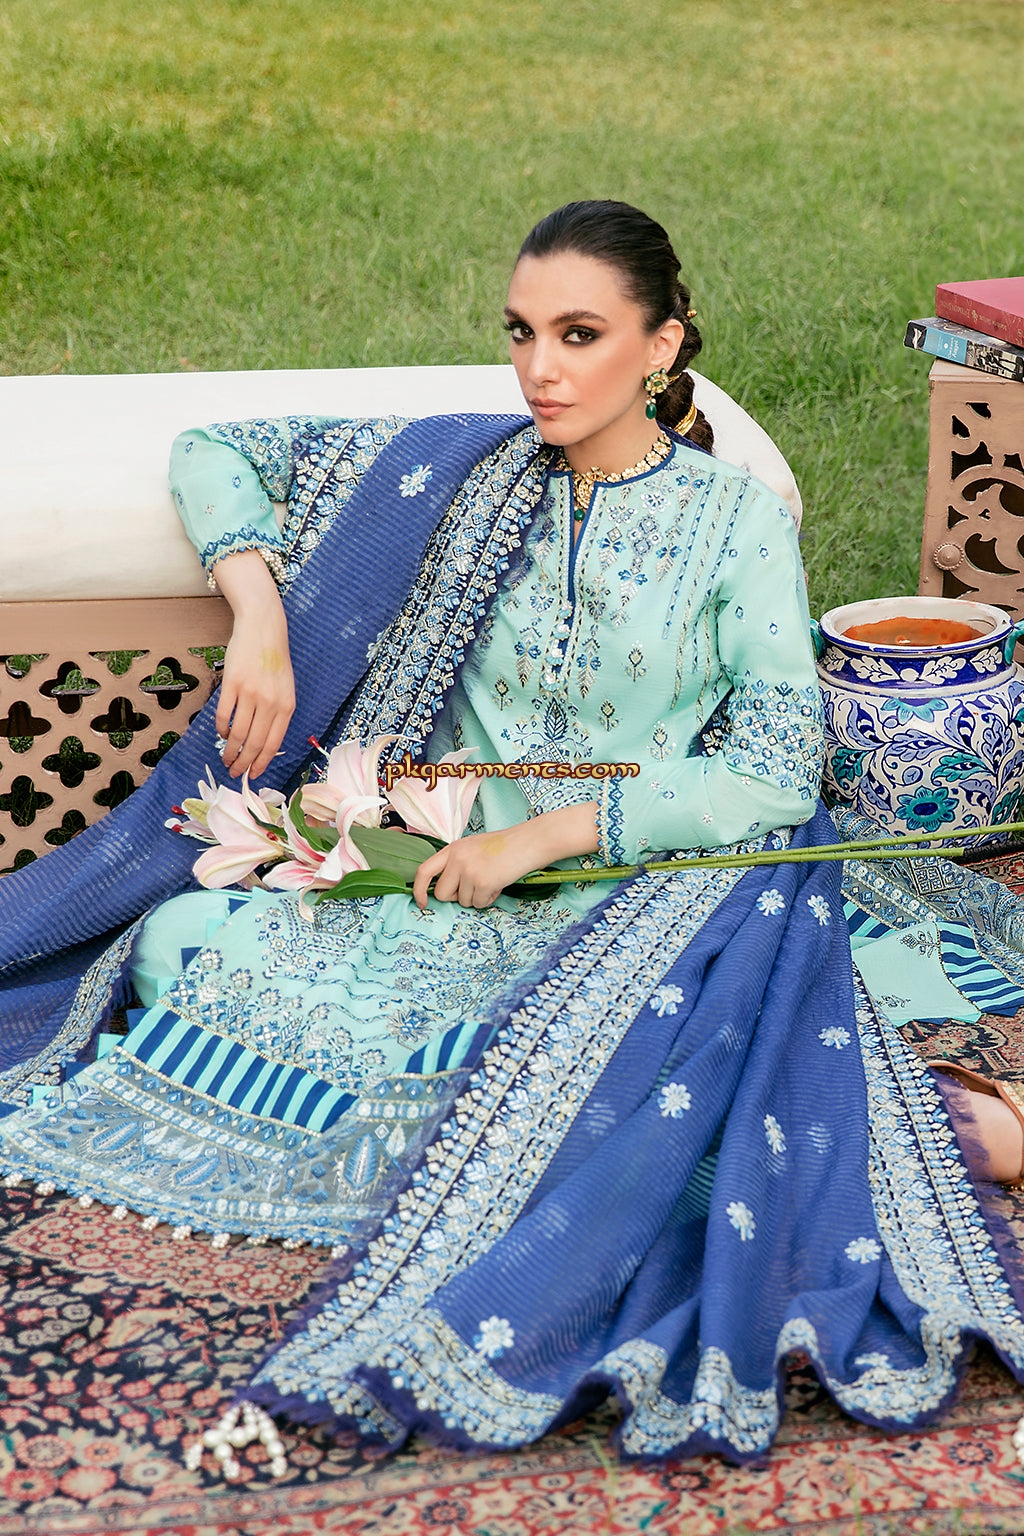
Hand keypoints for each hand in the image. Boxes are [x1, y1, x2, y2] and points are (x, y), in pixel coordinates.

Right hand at [211, 550, 295, 778]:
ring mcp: (251, 694)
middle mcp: (270, 703)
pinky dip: (221, 729)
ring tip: (226, 758)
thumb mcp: (286, 688)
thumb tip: (263, 742)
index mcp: (287, 706)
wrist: (263, 629)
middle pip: (254, 743)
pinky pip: (224, 715)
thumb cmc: (274, 660)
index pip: (273, 743)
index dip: (261, 762)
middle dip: (243, 763)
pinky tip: (222, 734)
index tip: (253, 775)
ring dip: (230, 750)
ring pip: (238, 733)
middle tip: (234, 773)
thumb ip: (278, 713)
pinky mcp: (233, 684)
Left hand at [411, 802, 599, 910]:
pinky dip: (490, 899)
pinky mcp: (482, 883)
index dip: (419, 890)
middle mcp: (457, 859)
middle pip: (442, 894)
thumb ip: (456, 863)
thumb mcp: (473, 848)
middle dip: (457, 897)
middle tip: (474, 887)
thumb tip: (445, 889)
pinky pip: (479, 904)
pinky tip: (499, 884)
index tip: (422, 902)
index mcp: (452, 849)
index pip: (423, 871)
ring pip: (463, 901)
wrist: (529, 842)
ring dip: (477, 897)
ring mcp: (469, 871)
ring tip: (492, 880)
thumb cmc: (505, 847)